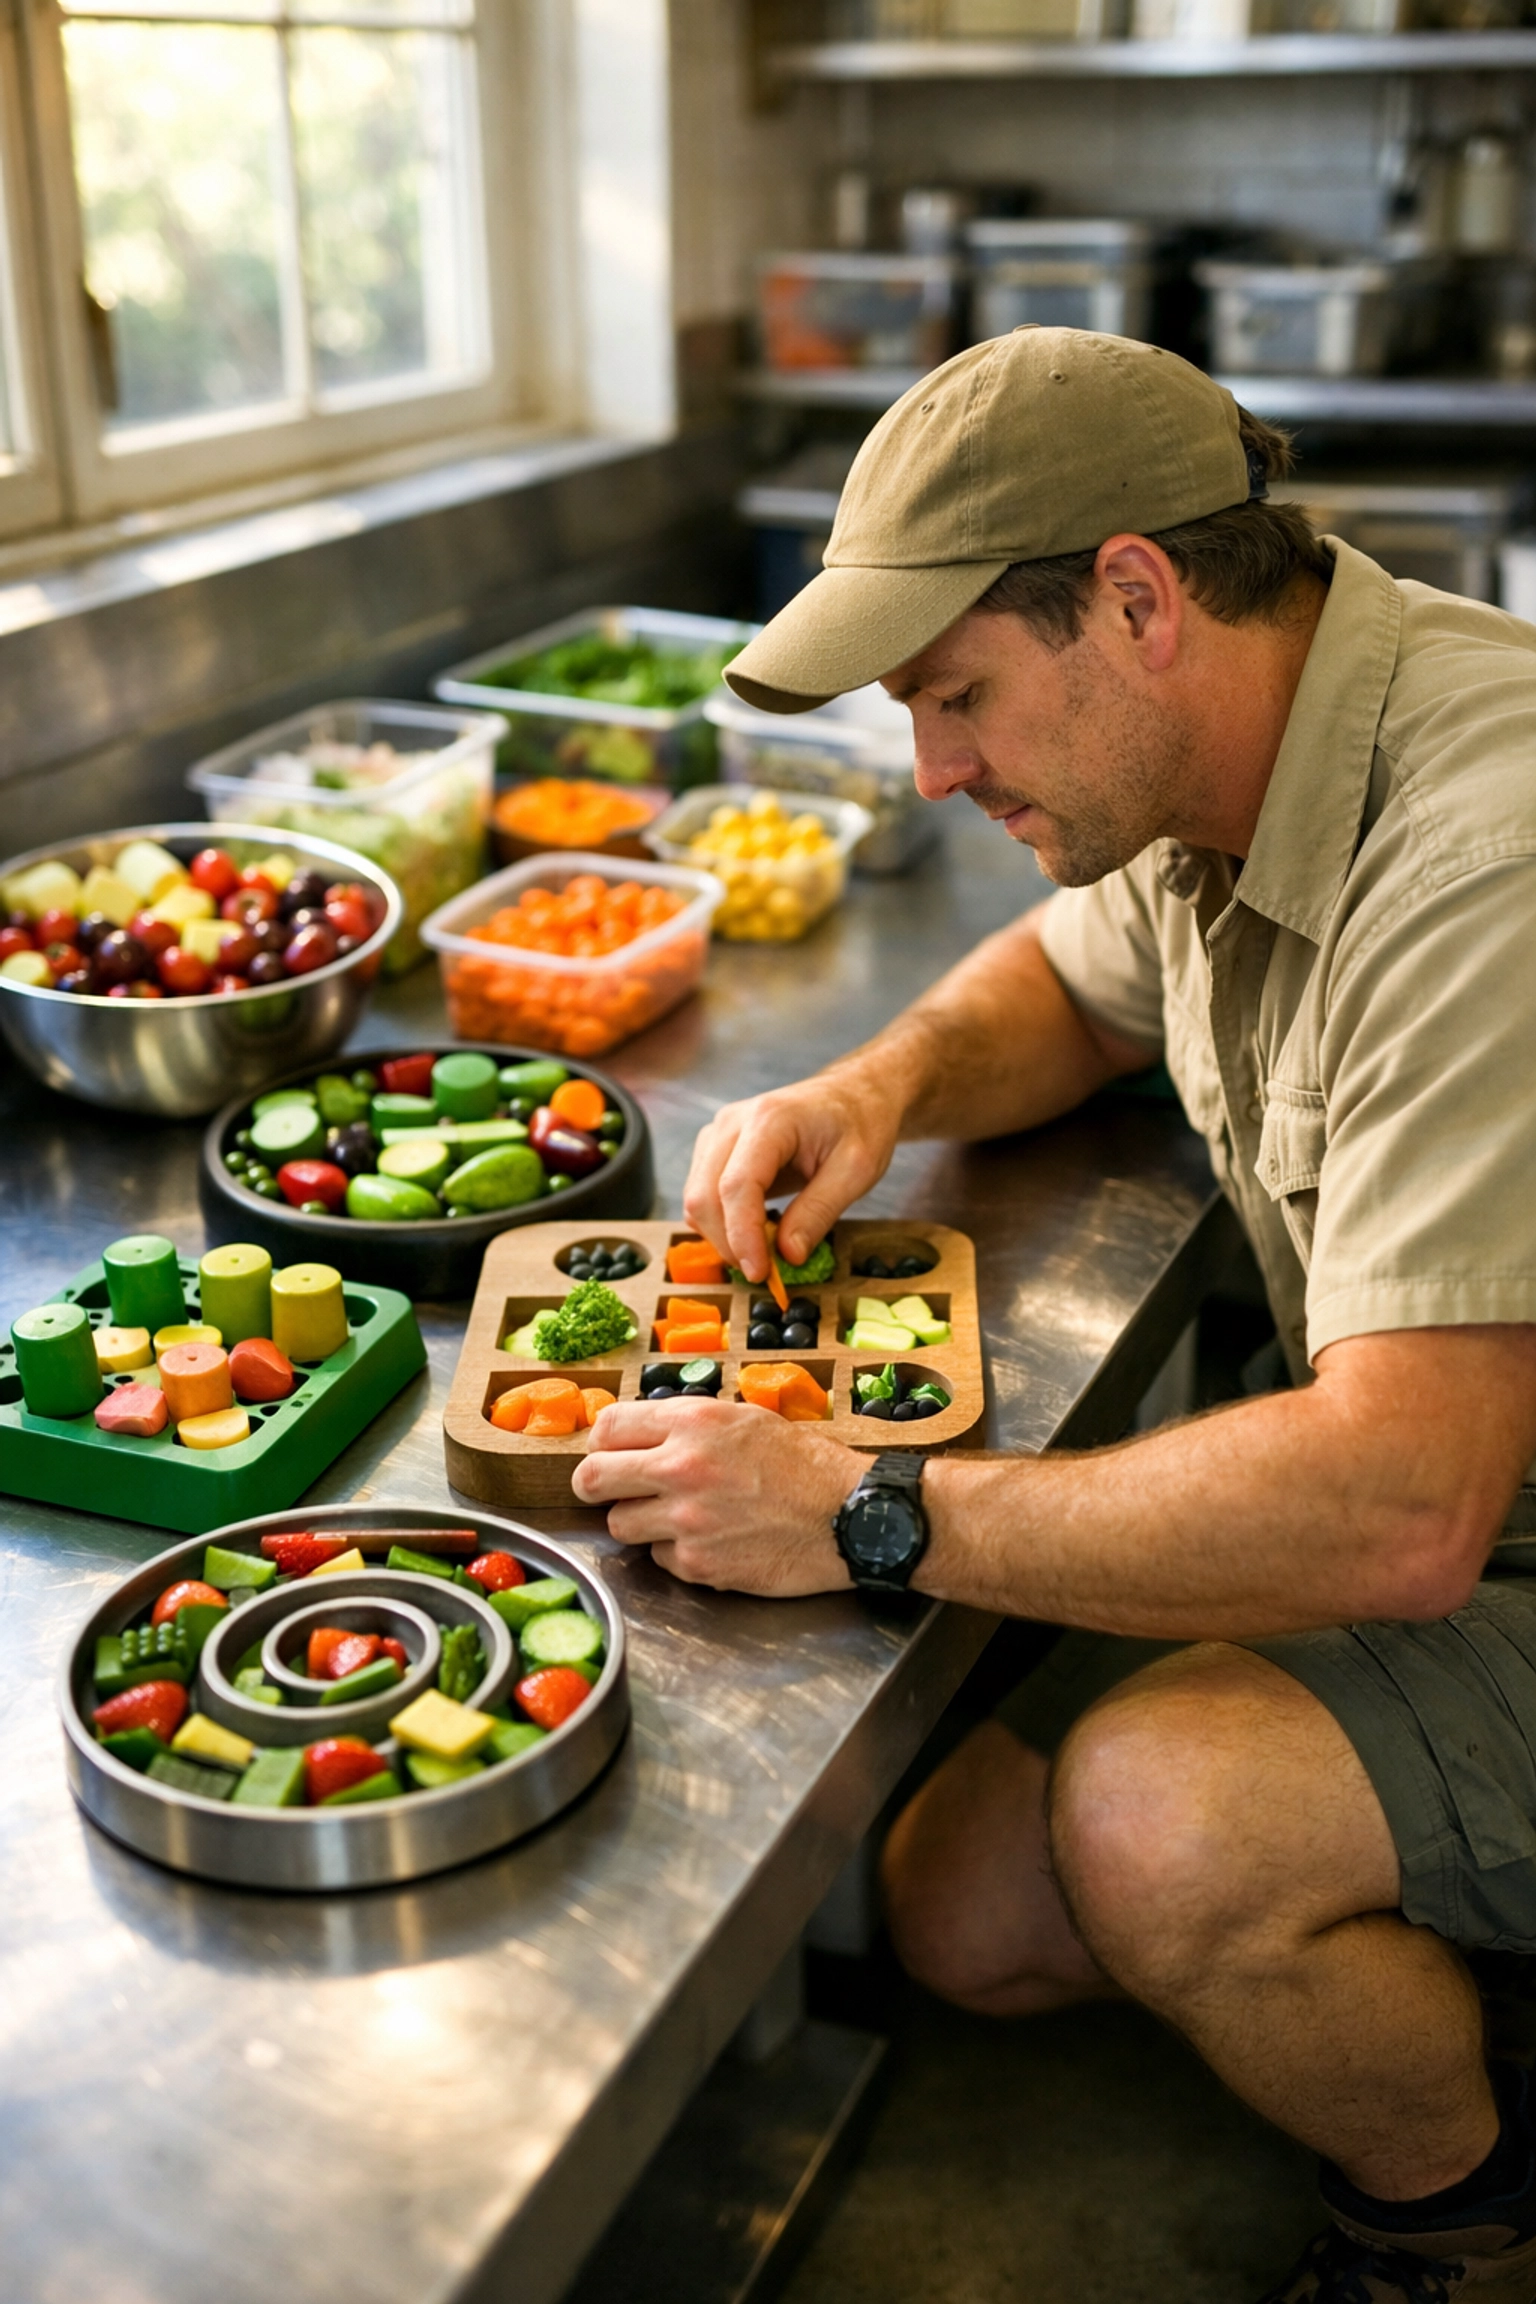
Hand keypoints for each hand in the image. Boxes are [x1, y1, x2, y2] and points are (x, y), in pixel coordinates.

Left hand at [572, 1398, 861, 1596]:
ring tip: (673, 1518)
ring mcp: (686, 1519)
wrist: (851, 1515)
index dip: (601, 1442)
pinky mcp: (698, 1563)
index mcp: (693, 1422)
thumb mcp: (746, 1420)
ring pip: (620, 1525)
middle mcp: (681, 1467)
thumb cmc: (807, 1465)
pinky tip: (710, 1541)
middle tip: (607, 1491)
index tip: (607, 1453)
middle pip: (591, 1478)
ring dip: (639, 1522)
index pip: (608, 1427)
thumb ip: (688, 1427)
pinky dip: (675, 1552)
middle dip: (593, 1486)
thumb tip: (638, 1438)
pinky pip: (659, 1558)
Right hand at [683, 1065, 901, 1281]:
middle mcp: (732, 1123)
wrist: (852, 1095)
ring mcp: (717, 1134)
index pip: (737, 1185)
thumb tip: (788, 1255)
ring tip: (765, 1251)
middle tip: (766, 1272)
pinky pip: (702, 1196)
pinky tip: (755, 1231)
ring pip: (696, 1199)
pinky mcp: (714, 1149)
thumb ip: (819, 1212)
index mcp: (769, 1120)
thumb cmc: (859, 1123)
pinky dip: (721, 1223)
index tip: (760, 1273)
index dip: (742, 1235)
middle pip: (704, 1195)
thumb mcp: (857, 1170)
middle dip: (729, 1243)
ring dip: (723, 1236)